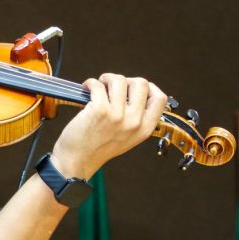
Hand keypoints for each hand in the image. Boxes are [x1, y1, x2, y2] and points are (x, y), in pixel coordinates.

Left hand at [51, 73, 166, 177]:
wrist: (78, 160)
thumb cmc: (99, 148)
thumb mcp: (128, 138)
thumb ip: (136, 119)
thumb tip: (132, 93)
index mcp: (145, 129)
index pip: (160, 99)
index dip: (149, 87)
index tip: (134, 87)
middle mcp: (134, 122)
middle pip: (141, 84)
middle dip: (125, 80)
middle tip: (112, 86)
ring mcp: (117, 116)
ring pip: (119, 80)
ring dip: (106, 79)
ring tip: (99, 86)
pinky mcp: (99, 111)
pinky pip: (98, 85)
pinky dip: (91, 83)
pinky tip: (87, 89)